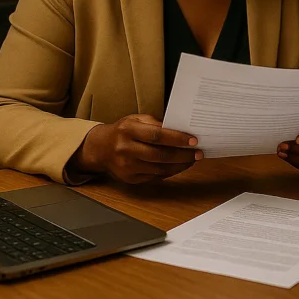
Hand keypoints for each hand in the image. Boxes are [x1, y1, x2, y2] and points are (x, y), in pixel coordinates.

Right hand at [70, 114, 201, 184]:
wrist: (100, 149)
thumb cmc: (123, 131)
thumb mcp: (136, 120)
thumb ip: (156, 124)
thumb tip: (181, 130)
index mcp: (128, 130)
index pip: (157, 135)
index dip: (177, 139)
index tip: (193, 140)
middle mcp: (125, 149)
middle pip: (160, 155)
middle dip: (183, 155)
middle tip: (198, 153)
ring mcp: (126, 166)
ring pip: (159, 169)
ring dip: (180, 165)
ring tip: (192, 160)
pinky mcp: (129, 179)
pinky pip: (155, 177)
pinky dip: (170, 172)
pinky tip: (179, 166)